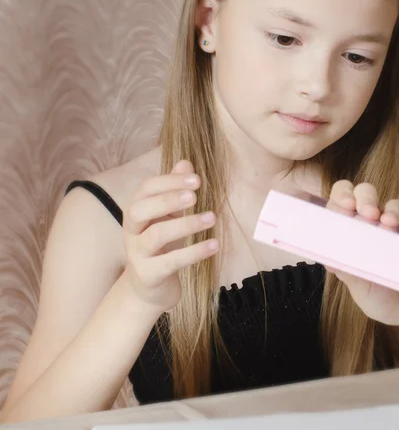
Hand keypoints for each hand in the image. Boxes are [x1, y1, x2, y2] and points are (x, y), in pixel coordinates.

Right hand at [121, 160, 217, 316]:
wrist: (148, 288)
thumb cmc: (160, 244)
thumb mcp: (166, 215)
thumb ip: (174, 189)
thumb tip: (186, 163)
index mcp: (135, 210)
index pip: (145, 189)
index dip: (169, 181)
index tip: (196, 179)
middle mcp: (131, 231)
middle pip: (140, 209)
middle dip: (167, 200)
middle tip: (195, 196)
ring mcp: (137, 254)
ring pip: (156, 235)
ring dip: (186, 224)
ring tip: (212, 217)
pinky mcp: (149, 275)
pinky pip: (170, 262)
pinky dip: (194, 252)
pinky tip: (214, 244)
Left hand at [326, 180, 398, 326]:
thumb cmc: (376, 296)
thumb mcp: (358, 287)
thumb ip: (347, 271)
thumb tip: (330, 259)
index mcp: (350, 230)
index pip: (340, 200)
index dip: (341, 196)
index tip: (346, 205)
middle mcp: (371, 223)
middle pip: (366, 194)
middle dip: (366, 198)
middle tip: (369, 213)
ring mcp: (395, 227)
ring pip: (393, 204)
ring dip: (392, 210)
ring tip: (390, 224)